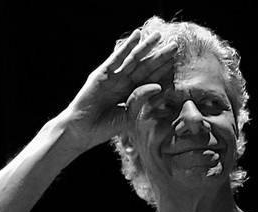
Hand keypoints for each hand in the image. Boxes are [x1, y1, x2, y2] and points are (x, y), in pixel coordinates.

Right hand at [55, 28, 177, 150]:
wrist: (81, 130)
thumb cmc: (103, 128)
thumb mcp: (128, 115)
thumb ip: (141, 100)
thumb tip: (158, 85)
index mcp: (131, 94)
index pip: (150, 79)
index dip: (162, 70)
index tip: (176, 61)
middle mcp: (123, 83)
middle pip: (144, 66)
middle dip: (159, 56)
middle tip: (174, 44)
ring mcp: (113, 77)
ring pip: (133, 59)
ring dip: (146, 47)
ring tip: (158, 35)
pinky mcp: (102, 73)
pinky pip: (117, 57)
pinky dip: (126, 46)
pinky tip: (136, 36)